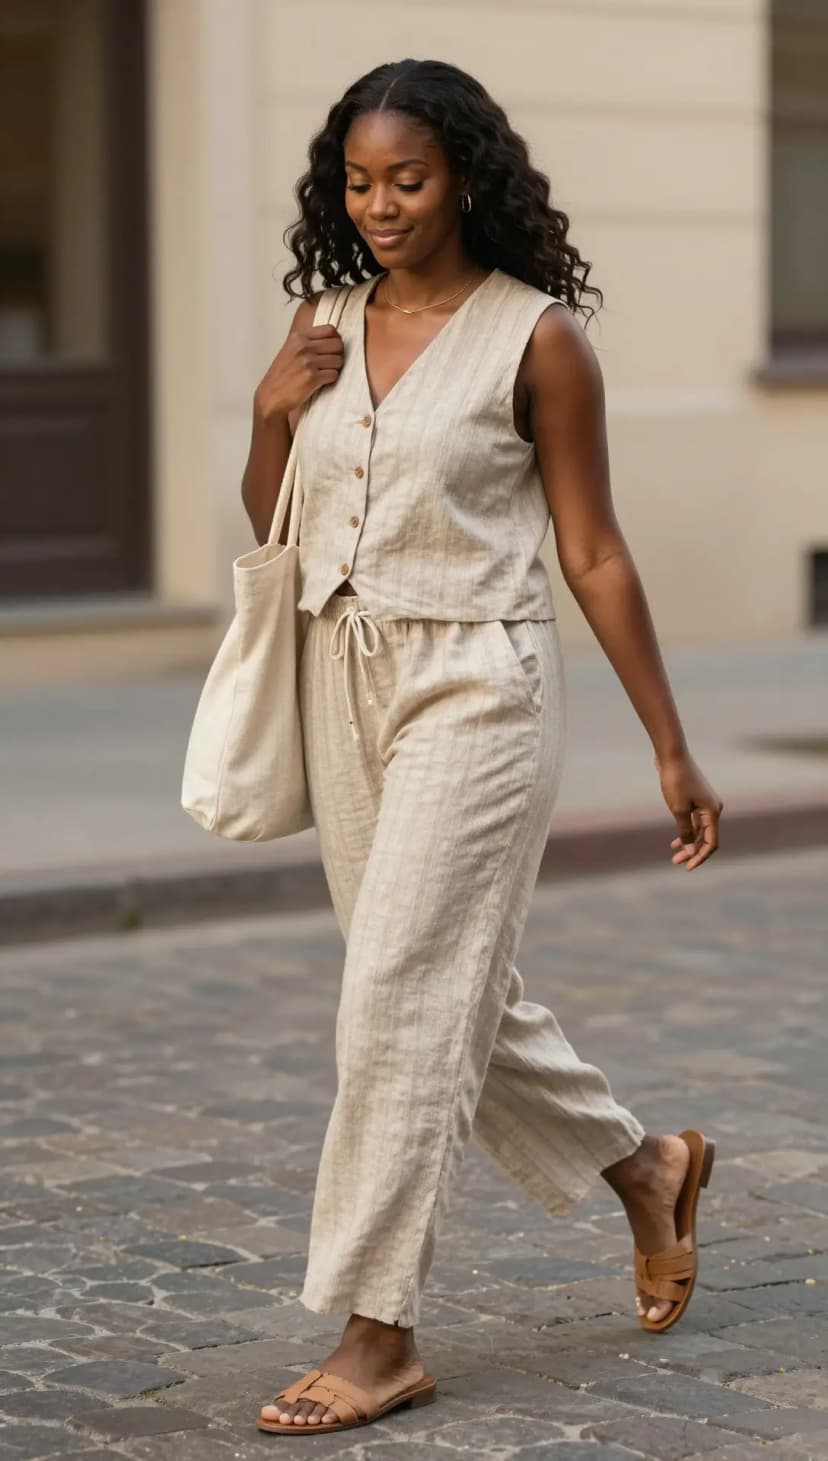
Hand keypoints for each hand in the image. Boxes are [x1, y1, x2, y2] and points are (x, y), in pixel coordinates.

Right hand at [254, 324, 343, 421]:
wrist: (271, 396)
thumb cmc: (282, 375)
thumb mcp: (291, 350)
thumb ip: (309, 342)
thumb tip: (334, 337)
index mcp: (298, 337)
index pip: (330, 330)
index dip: (335, 340)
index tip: (332, 350)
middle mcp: (303, 347)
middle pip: (337, 345)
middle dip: (337, 355)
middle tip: (329, 364)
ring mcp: (307, 362)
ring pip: (338, 360)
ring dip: (334, 369)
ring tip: (323, 374)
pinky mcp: (312, 377)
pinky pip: (334, 375)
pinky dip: (331, 379)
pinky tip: (321, 382)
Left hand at [655, 750, 722, 870]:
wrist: (671, 756)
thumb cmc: (675, 781)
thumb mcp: (678, 809)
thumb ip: (685, 831)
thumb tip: (691, 851)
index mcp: (713, 812)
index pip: (711, 842)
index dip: (700, 857)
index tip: (687, 867)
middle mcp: (713, 809)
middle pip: (706, 838)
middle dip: (693, 852)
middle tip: (676, 862)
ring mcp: (705, 804)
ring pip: (699, 831)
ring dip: (688, 843)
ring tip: (674, 855)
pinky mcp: (696, 800)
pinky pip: (694, 822)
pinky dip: (686, 832)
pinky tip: (675, 842)